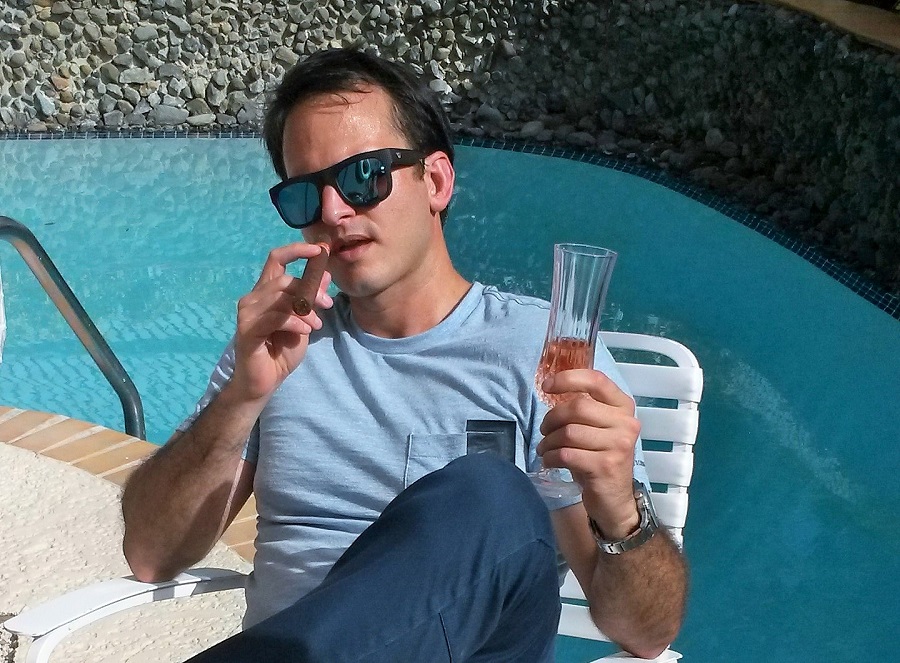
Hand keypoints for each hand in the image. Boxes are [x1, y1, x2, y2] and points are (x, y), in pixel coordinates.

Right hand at [231, 242, 332, 401]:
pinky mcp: (246, 331)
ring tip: (316, 324)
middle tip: (327, 305)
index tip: (319, 250)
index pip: (277, 258)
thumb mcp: (304, 321)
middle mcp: (253, 298)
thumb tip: (325, 274)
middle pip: (284, 280)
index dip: (297, 250)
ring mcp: (247, 314)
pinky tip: (306, 331)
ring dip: (305, 310)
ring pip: (280, 298)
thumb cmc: (281, 350)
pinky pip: (275, 318)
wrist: (264, 381)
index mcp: (265, 291)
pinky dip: (295, 323)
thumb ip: (311, 298)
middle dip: (311, 290)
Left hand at [538, 368, 641, 538]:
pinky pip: (566, 454)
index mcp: (624, 407)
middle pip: (577, 407)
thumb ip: (583, 407)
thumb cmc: (600, 456)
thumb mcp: (598, 428)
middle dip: (552, 418)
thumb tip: (551, 388)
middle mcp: (626, 423)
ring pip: (569, 432)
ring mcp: (618, 445)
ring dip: (548, 441)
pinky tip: (550, 461)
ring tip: (545, 449)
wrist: (614, 499)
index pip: (596, 380)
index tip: (546, 385)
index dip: (568, 379)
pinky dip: (551, 457)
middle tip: (544, 431)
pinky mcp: (605, 466)